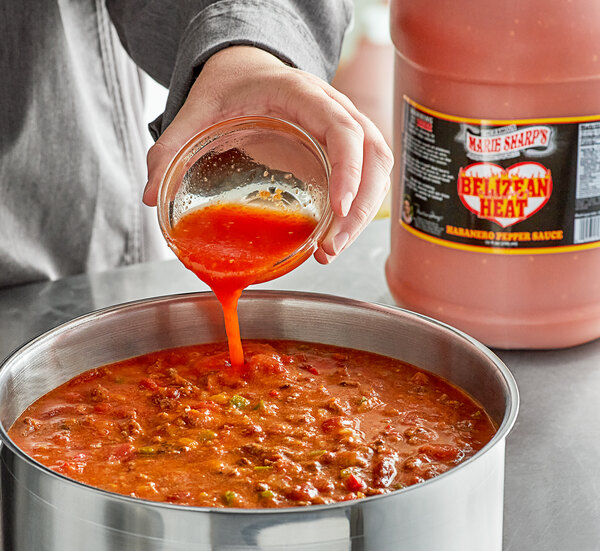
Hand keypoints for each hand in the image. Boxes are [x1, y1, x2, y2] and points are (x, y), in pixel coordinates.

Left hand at [143, 46, 393, 262]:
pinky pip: (369, 173)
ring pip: (379, 167)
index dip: (349, 169)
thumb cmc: (230, 85)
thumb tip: (149, 195)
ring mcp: (344, 125)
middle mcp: (333, 108)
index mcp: (302, 94)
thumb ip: (170, 146)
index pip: (343, 129)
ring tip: (332, 250)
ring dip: (364, 213)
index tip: (337, 209)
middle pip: (373, 155)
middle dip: (360, 207)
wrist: (248, 68)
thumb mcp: (196, 109)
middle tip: (331, 248)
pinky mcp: (343, 145)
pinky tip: (335, 235)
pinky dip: (361, 206)